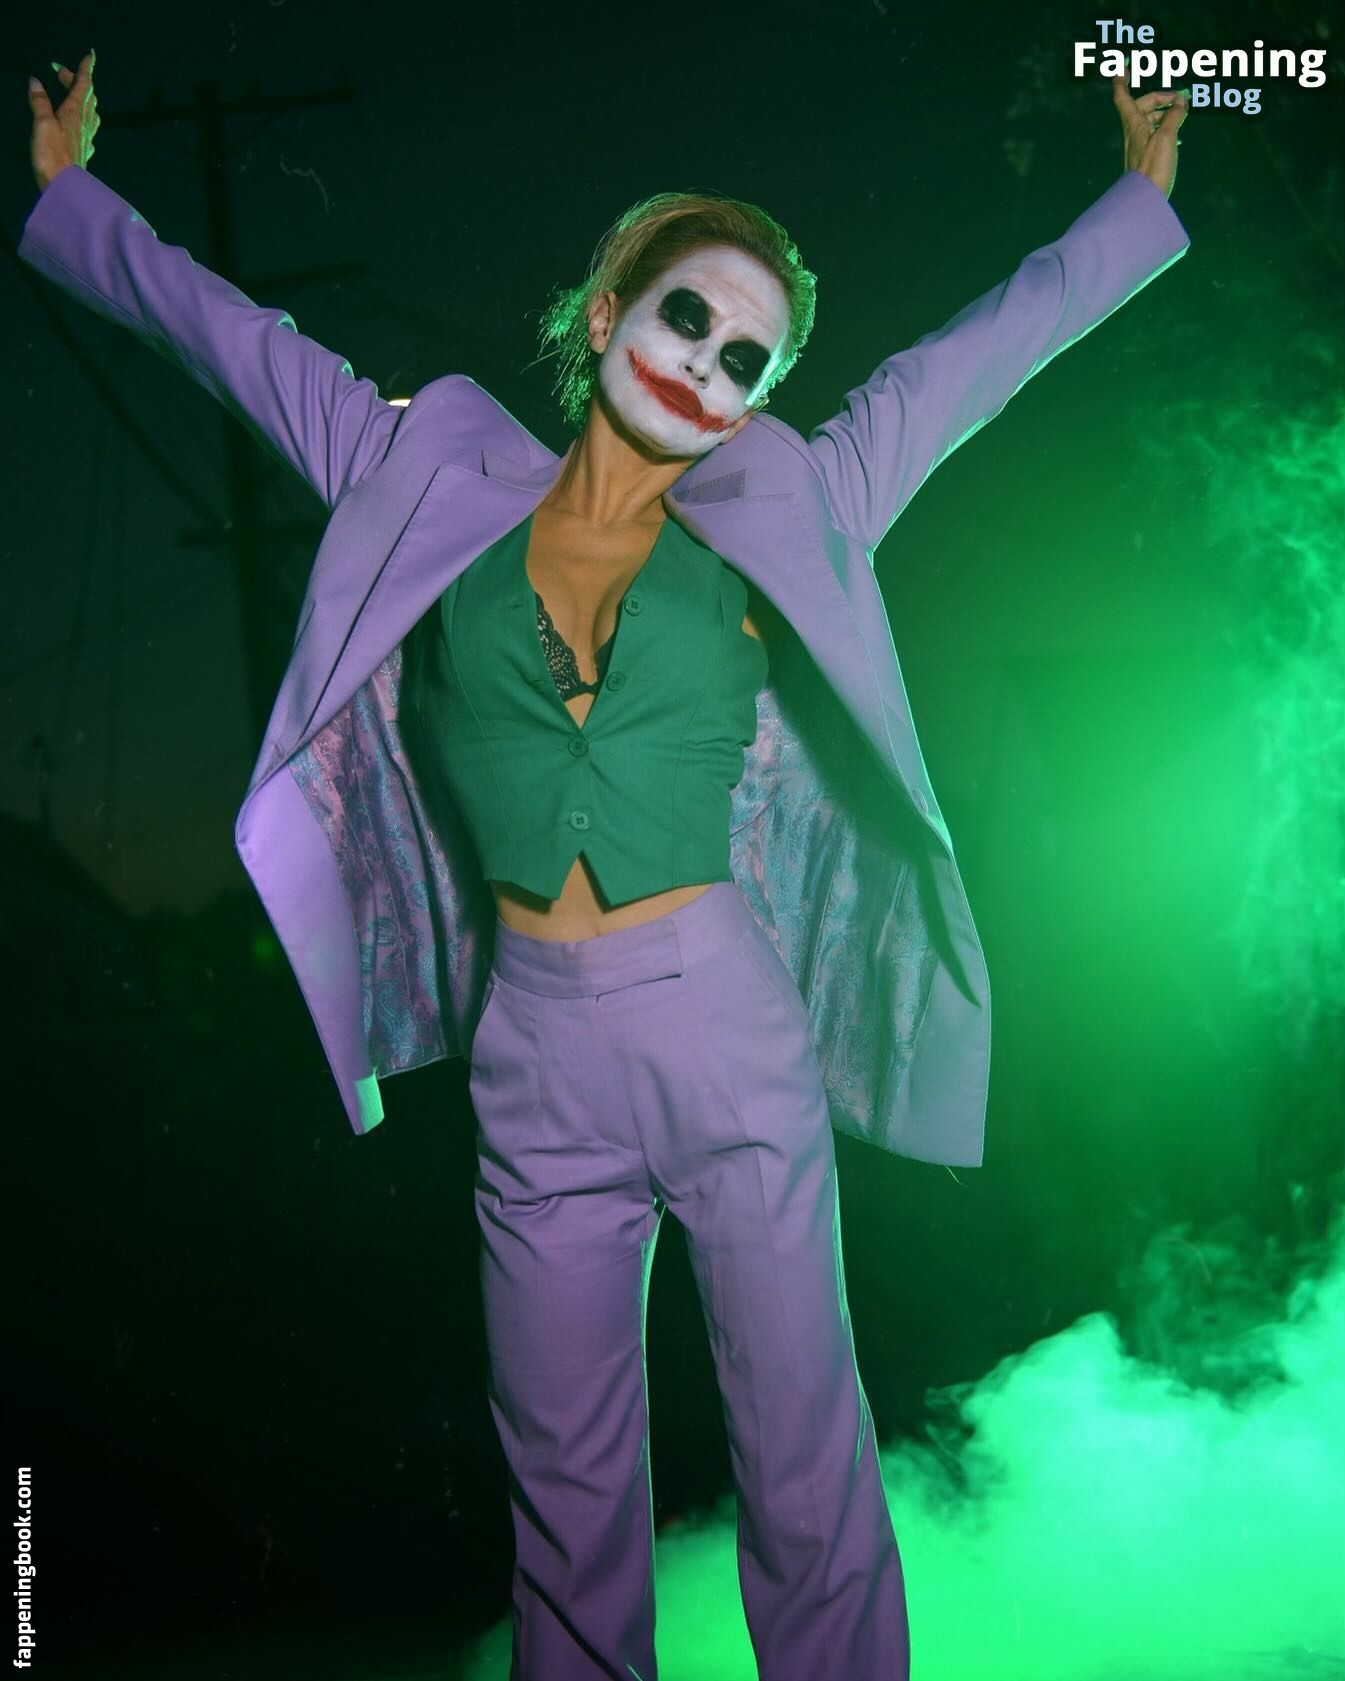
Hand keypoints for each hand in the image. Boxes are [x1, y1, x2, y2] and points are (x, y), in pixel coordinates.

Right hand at [28, 49, 99, 191]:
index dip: (85, 69)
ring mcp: (86, 138)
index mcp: (75, 112)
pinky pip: (87, 128)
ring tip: (73, 93)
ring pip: (89, 112)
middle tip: (62, 72)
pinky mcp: (83, 151)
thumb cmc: (53, 156)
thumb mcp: (42, 124)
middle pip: (86, 96)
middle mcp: (84, 124)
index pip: (83, 85)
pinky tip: (80, 124)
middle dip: (77, 81)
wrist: (66, 188)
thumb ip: (39, 102)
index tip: (90, 55)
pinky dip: (82, 118)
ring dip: (82, 98)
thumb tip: (35, 82)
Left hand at [1112, 74, 1187, 199]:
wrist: (1145, 200)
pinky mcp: (1145, 158)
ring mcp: (1138, 146)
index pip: (1123, 96)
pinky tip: (1177, 135)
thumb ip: (1174, 115)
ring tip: (1182, 116)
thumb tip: (1181, 99)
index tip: (1122, 65)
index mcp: (1133, 124)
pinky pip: (1155, 135)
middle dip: (1160, 98)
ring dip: (1165, 114)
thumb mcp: (1166, 136)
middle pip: (1142, 106)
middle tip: (1180, 99)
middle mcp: (1133, 133)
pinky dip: (1166, 129)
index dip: (1121, 80)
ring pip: (1150, 121)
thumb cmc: (1153, 168)